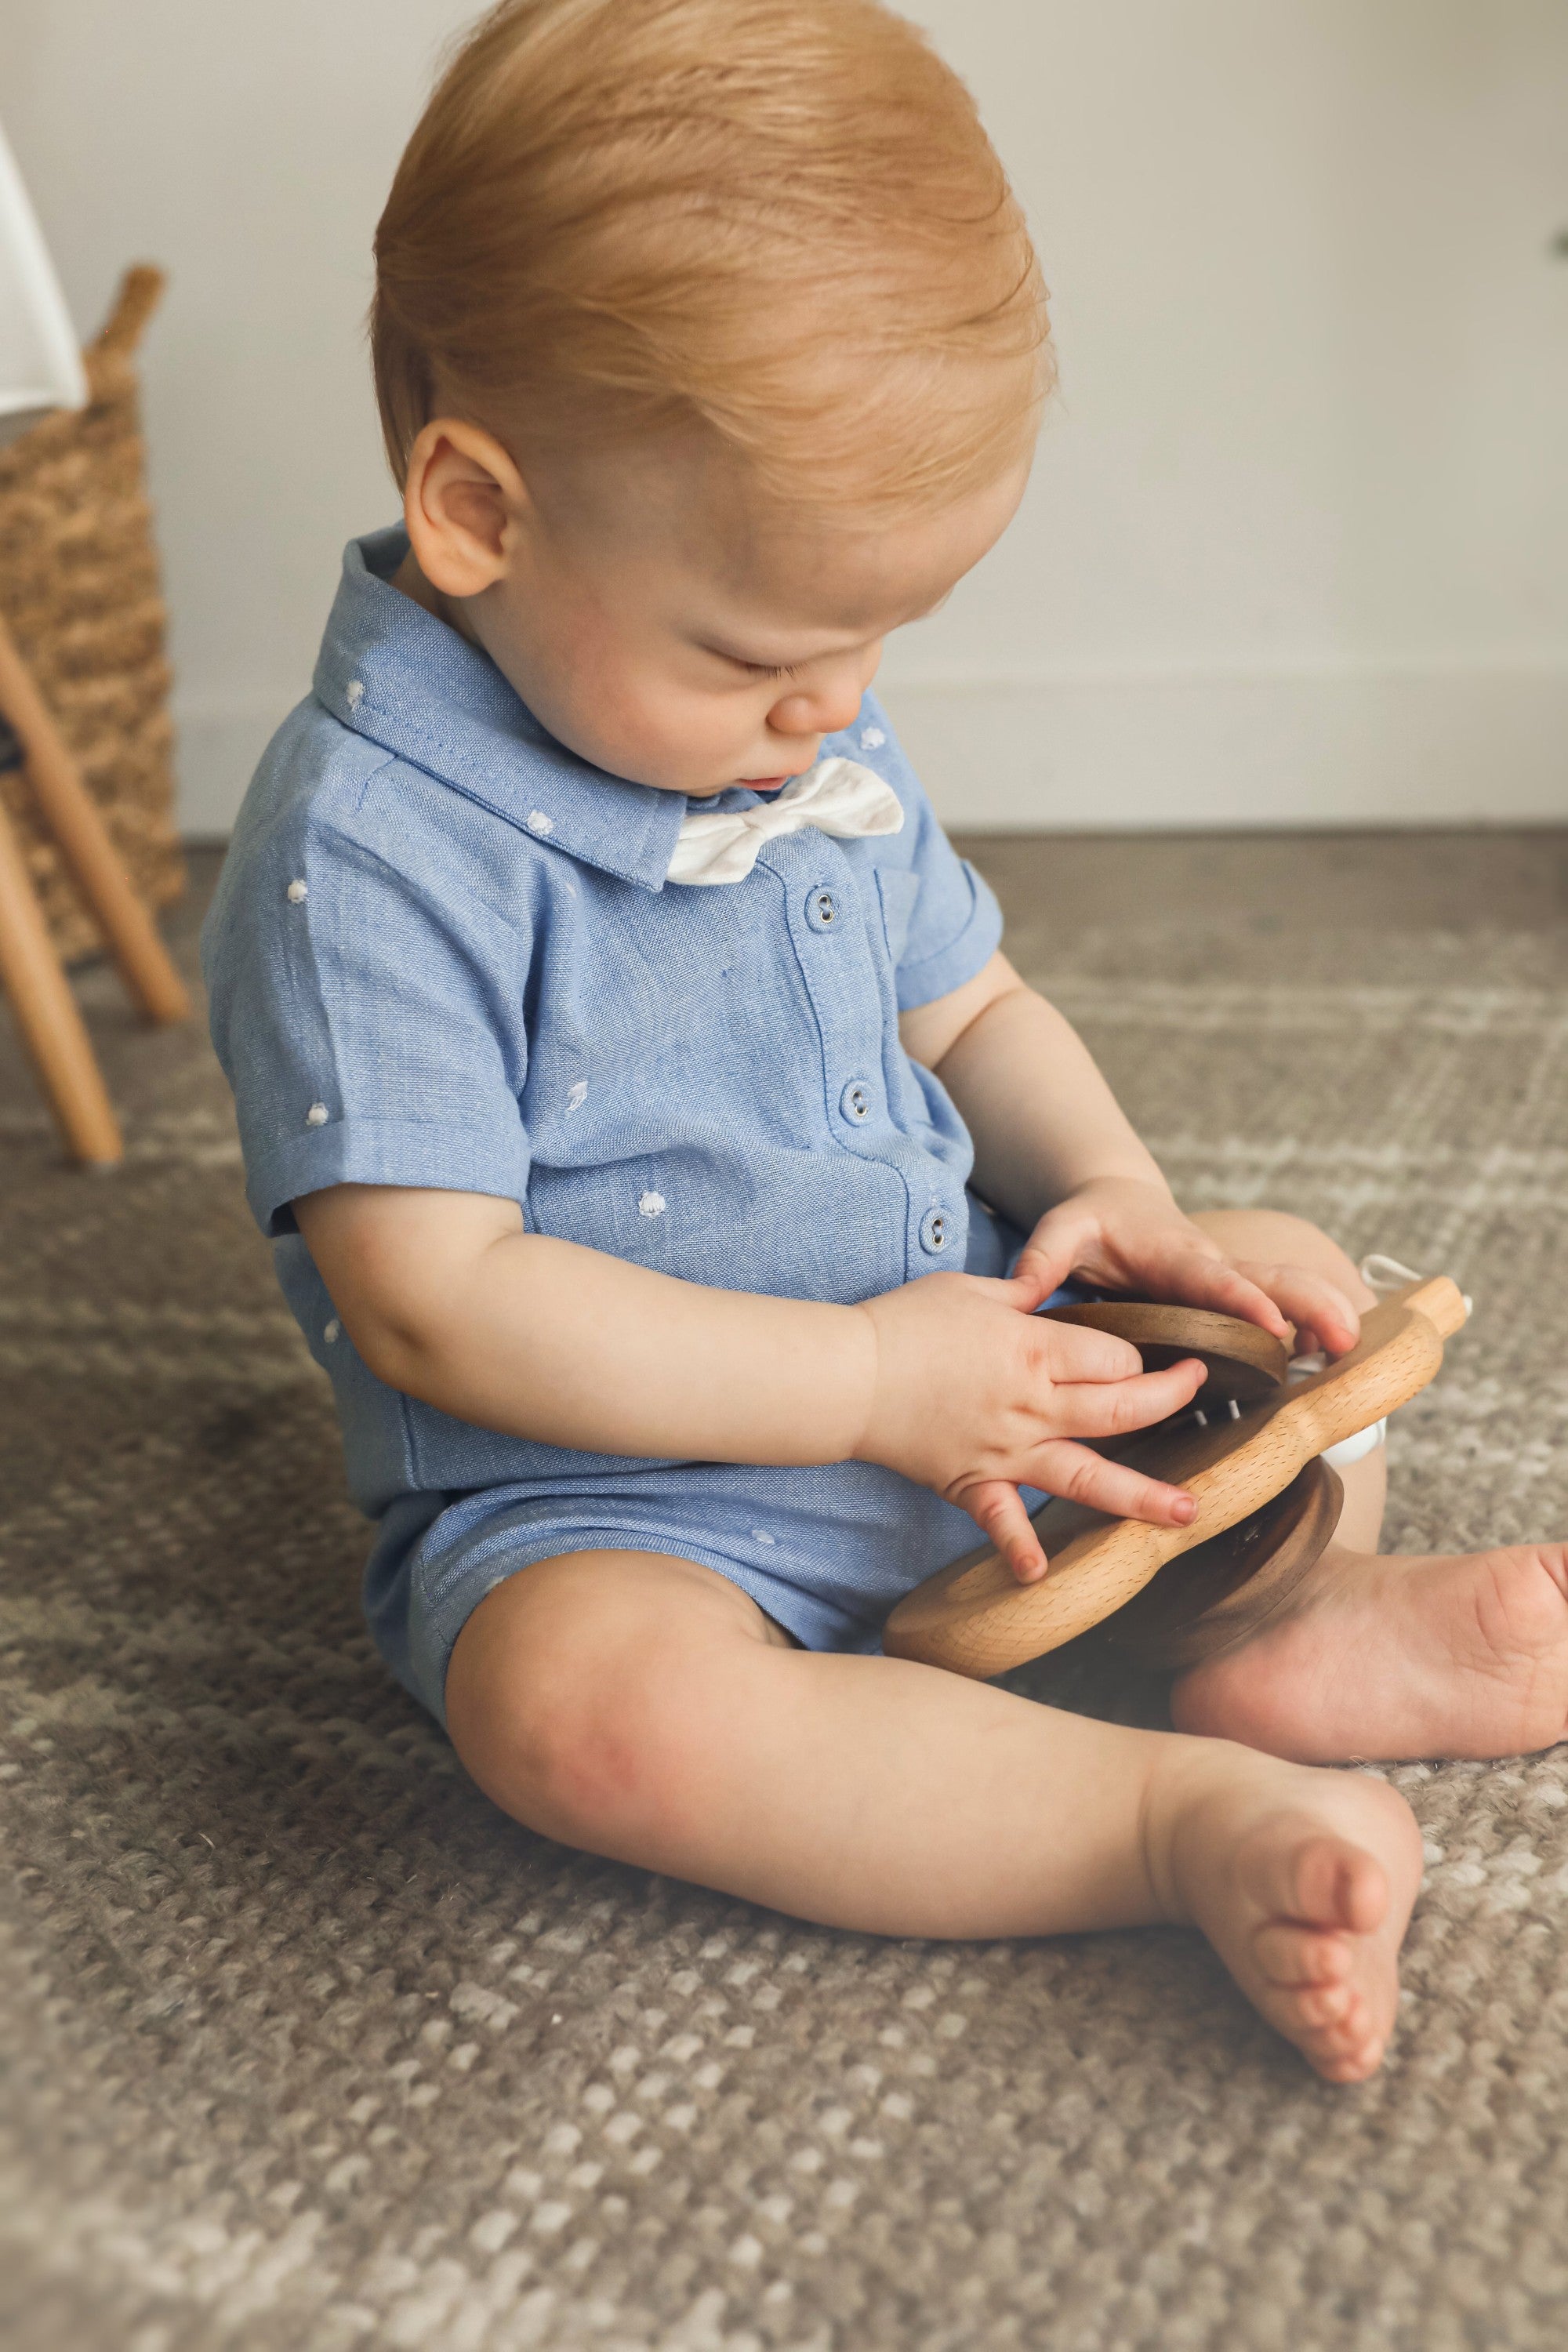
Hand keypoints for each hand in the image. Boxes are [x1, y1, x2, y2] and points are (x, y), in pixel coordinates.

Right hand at [854, 1263, 1204, 1583]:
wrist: (846, 1375)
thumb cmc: (904, 1323)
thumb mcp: (971, 1291)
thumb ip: (1021, 1301)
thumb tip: (1048, 1298)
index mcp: (1036, 1349)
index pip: (1115, 1355)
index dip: (1135, 1352)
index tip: (1139, 1351)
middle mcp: (1032, 1404)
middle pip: (1122, 1409)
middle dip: (1169, 1400)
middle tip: (1197, 1392)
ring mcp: (1005, 1450)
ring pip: (1088, 1475)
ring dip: (1142, 1497)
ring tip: (1187, 1513)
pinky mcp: (971, 1481)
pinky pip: (1001, 1519)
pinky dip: (1020, 1547)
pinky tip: (1042, 1572)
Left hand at [1015, 1176, 1361, 1360]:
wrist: (1118, 1200)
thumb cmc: (1091, 1221)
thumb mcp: (1060, 1231)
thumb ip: (1041, 1259)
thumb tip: (1021, 1293)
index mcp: (1175, 1256)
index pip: (1214, 1280)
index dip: (1244, 1302)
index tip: (1273, 1324)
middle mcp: (1213, 1267)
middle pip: (1274, 1280)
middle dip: (1313, 1304)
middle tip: (1348, 1337)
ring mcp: (1231, 1280)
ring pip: (1290, 1290)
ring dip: (1326, 1314)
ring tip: (1359, 1353)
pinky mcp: (1238, 1294)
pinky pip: (1284, 1306)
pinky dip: (1315, 1326)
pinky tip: (1339, 1359)